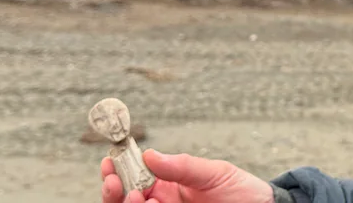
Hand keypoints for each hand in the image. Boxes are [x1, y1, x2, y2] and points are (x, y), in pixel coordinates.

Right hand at [101, 149, 274, 202]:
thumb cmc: (242, 191)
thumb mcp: (215, 172)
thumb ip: (183, 166)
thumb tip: (150, 155)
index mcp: (168, 184)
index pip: (134, 176)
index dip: (118, 168)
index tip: (110, 159)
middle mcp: (162, 202)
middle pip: (125, 198)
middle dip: (114, 189)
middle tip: (113, 180)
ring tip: (136, 195)